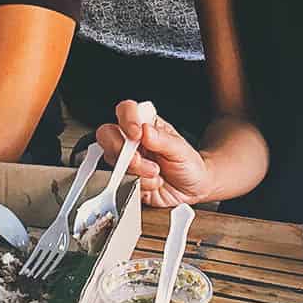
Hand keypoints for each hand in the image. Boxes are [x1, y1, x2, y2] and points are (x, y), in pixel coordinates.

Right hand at [95, 100, 209, 207]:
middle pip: (108, 134)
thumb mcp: (182, 150)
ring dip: (135, 170)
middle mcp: (133, 141)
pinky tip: (152, 184)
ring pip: (113, 160)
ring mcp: (127, 160)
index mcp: (146, 126)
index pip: (126, 110)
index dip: (127, 119)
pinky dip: (137, 184)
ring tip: (156, 174)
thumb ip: (164, 140)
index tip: (136, 133)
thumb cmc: (189, 165)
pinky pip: (120, 181)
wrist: (194, 191)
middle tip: (140, 159)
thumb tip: (146, 130)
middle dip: (122, 149)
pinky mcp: (126, 179)